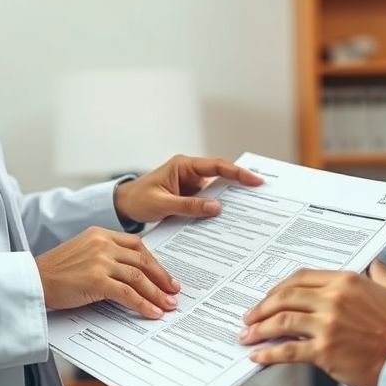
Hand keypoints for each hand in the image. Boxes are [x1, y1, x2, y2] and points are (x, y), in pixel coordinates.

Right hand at [35, 226, 179, 317]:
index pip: (136, 245)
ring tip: (168, 305)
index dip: (153, 261)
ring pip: (139, 277)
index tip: (163, 275)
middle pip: (142, 260)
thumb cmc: (54, 272)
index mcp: (100, 233)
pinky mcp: (97, 280)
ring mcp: (101, 261)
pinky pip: (128, 293)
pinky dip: (143, 304)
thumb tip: (130, 274)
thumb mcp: (82, 252)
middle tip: (173, 290)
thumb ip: (104, 255)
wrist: (32, 280)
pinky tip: (152, 312)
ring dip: (157, 293)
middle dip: (161, 277)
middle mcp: (103, 243)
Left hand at [114, 154, 263, 223]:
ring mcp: (191, 184)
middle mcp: (190, 172)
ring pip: (217, 189)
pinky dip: (218, 209)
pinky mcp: (190, 196)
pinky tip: (229, 220)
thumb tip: (216, 207)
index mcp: (183, 166)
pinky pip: (208, 201)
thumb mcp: (162, 204)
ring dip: (230, 198)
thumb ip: (188, 206)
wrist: (124, 206)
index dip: (237, 173)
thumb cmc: (138, 199)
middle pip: (221, 176)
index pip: (216, 166)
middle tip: (262, 193)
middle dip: (241, 183)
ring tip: (251, 208)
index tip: (255, 180)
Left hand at [239, 261, 385, 385]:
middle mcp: (333, 299)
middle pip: (286, 296)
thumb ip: (380, 274)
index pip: (301, 278)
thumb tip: (376, 262)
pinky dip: (269, 352)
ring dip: (260, 328)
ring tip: (247, 334)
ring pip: (282, 321)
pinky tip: (258, 356)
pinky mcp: (324, 351)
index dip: (279, 288)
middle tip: (250, 315)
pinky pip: (288, 350)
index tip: (269, 297)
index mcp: (346, 281)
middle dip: (263, 306)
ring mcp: (327, 325)